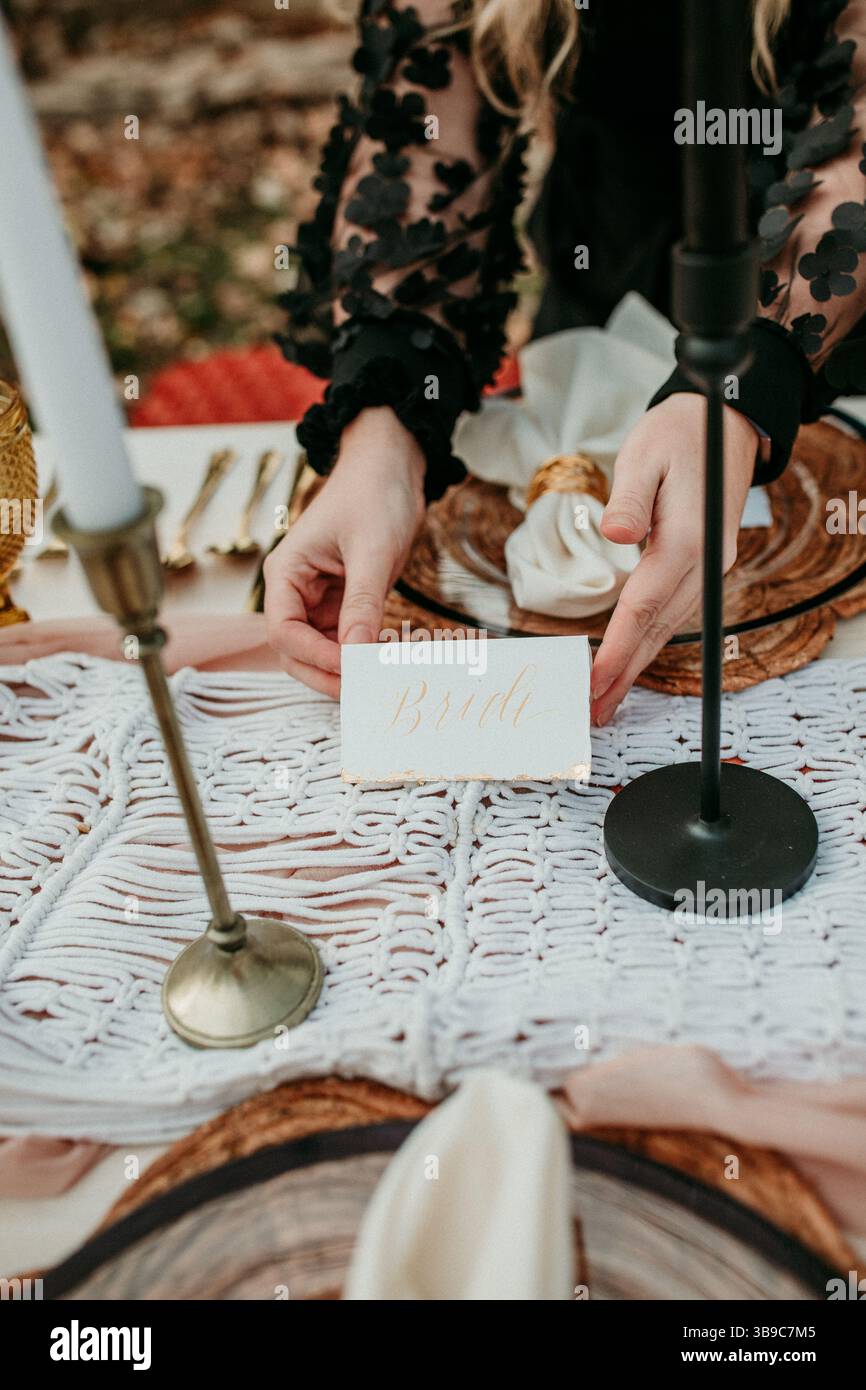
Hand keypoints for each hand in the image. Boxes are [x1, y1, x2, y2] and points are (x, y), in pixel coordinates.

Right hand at [264, 407, 424, 697]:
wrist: (390, 470)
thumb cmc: (373, 496)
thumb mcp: (371, 550)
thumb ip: (362, 604)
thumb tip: (356, 655)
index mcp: (285, 573)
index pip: (284, 632)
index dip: (315, 655)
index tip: (353, 668)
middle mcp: (294, 592)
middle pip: (295, 653)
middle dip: (325, 674)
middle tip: (364, 691)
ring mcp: (318, 602)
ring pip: (320, 654)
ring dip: (345, 670)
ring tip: (380, 680)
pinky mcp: (343, 606)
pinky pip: (345, 642)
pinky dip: (362, 656)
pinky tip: (387, 662)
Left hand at [590, 393, 757, 724]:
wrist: (724, 425)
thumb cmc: (677, 435)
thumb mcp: (644, 455)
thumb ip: (629, 499)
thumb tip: (614, 535)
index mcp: (689, 541)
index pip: (643, 606)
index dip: (618, 647)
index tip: (595, 680)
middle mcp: (706, 563)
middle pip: (657, 629)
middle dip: (624, 673)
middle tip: (593, 711)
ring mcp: (711, 568)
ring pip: (668, 627)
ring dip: (636, 664)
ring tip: (606, 699)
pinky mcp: (706, 566)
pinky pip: (674, 613)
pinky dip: (649, 640)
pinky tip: (631, 659)